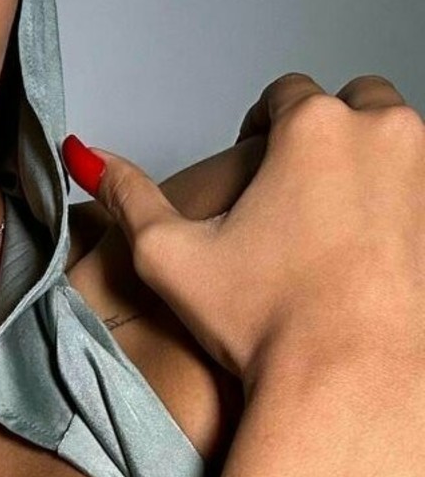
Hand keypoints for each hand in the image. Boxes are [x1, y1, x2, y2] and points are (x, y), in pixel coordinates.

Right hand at [62, 74, 424, 394]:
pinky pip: (422, 192)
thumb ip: (128, 195)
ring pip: (396, 143)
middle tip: (295, 198)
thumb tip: (85, 154)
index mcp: (314, 127)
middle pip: (353, 103)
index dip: (261, 131)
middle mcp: (384, 134)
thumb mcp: (170, 256)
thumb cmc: (267, 322)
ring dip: (367, 165)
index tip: (254, 178)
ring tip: (329, 227)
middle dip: (326, 136)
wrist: (353, 383)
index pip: (285, 94)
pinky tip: (365, 256)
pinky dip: (398, 208)